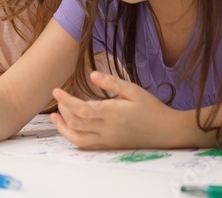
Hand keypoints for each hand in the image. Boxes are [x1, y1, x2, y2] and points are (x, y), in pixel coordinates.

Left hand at [50, 71, 174, 149]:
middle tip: (59, 99)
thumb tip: (92, 75)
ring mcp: (107, 141)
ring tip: (55, 116)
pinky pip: (85, 146)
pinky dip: (73, 137)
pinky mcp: (109, 147)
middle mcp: (107, 130)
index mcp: (113, 113)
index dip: (66, 100)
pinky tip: (70, 129)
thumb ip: (112, 83)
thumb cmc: (152, 109)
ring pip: (77, 138)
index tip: (56, 91)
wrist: (166, 132)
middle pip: (75, 123)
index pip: (81, 109)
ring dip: (63, 128)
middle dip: (62, 110)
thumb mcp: (134, 91)